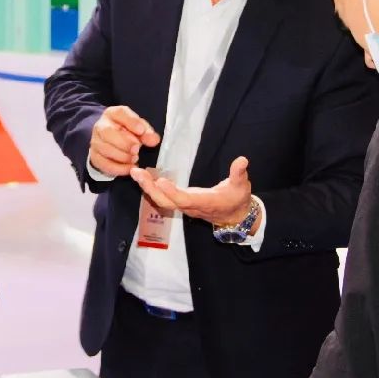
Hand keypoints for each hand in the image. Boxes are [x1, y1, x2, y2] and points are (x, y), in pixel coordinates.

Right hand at [89, 105, 160, 177]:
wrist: (112, 143)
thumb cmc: (127, 133)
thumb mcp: (139, 128)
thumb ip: (147, 133)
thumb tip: (154, 140)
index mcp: (113, 114)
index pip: (120, 113)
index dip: (131, 122)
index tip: (141, 131)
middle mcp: (101, 126)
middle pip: (108, 132)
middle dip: (125, 143)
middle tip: (137, 150)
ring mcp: (96, 142)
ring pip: (105, 149)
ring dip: (122, 156)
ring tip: (135, 159)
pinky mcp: (95, 157)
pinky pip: (104, 164)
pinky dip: (119, 168)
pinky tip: (130, 168)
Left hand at [130, 156, 255, 228]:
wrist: (234, 216)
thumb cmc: (237, 200)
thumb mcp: (242, 186)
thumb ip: (239, 174)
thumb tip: (242, 160)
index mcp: (204, 203)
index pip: (185, 200)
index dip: (172, 193)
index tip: (160, 181)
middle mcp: (191, 207)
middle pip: (166, 202)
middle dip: (151, 190)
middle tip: (137, 173)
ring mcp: (184, 206)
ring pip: (162, 201)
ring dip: (148, 188)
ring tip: (136, 173)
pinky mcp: (180, 203)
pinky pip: (163, 198)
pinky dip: (152, 189)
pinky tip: (143, 177)